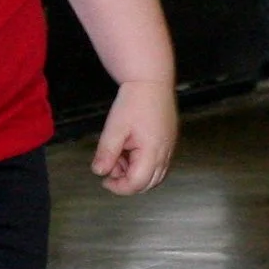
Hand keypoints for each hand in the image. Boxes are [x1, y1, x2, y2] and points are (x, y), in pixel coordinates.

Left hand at [91, 81, 178, 195]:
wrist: (150, 81)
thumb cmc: (134, 101)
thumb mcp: (114, 129)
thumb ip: (106, 153)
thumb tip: (99, 172)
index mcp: (152, 151)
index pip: (137, 183)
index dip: (119, 187)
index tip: (105, 180)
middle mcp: (165, 153)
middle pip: (148, 184)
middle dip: (127, 182)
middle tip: (111, 167)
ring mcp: (169, 148)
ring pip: (154, 175)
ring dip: (134, 173)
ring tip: (120, 154)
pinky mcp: (168, 142)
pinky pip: (157, 163)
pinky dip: (142, 164)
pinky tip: (129, 149)